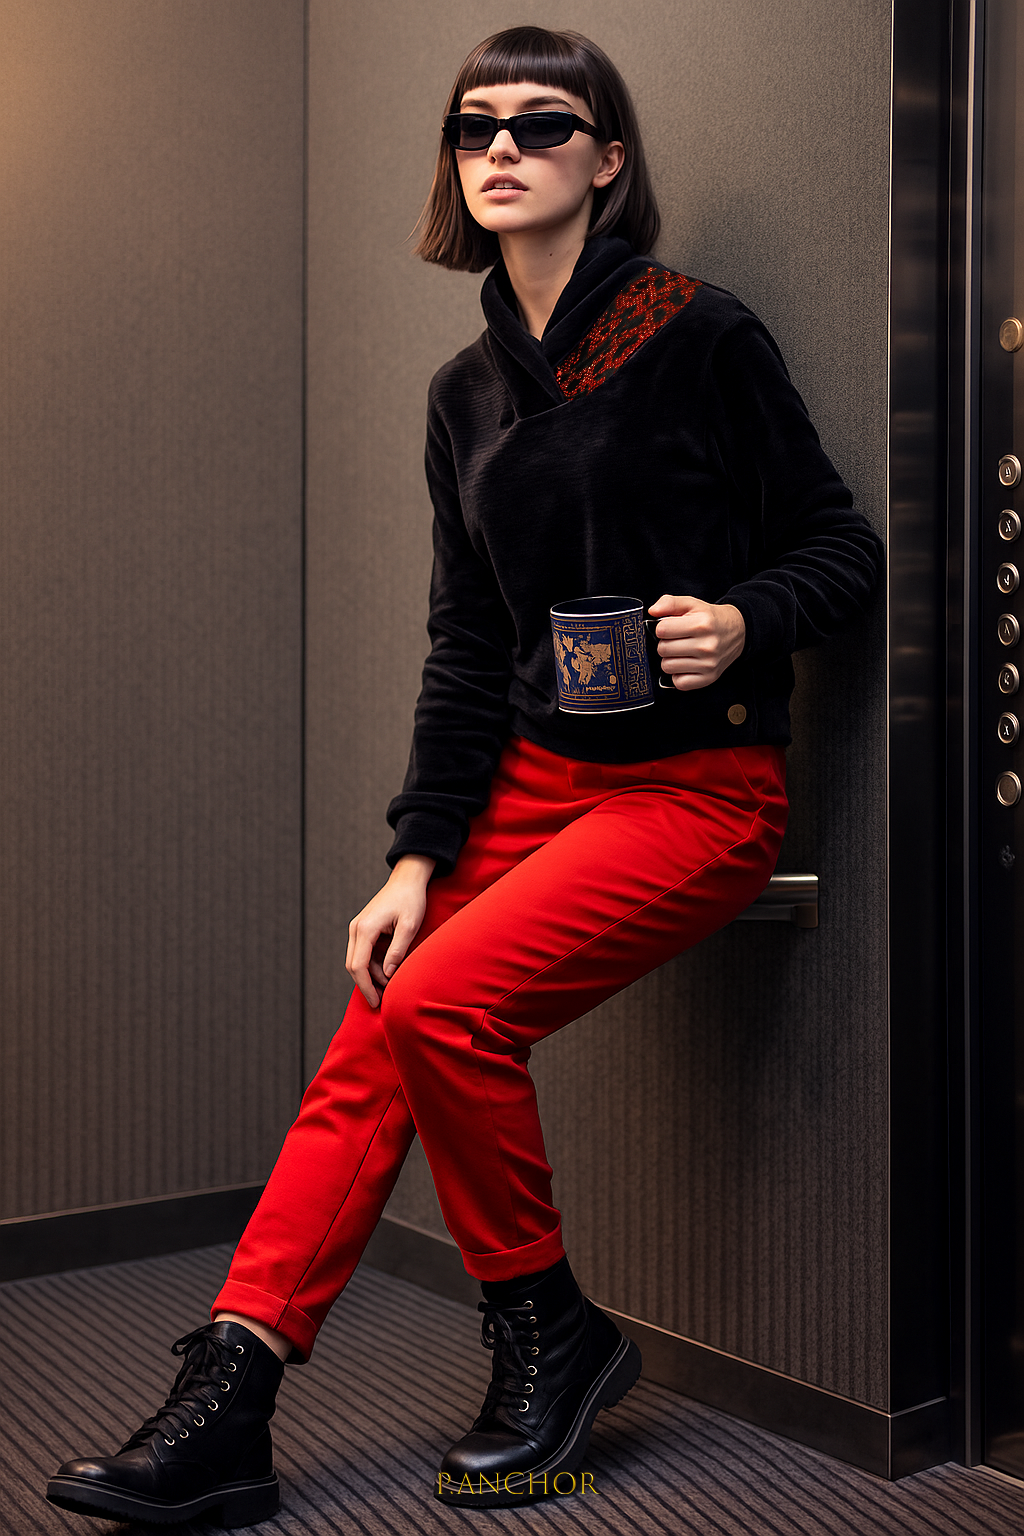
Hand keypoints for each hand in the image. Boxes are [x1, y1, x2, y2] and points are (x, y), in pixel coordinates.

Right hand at [346, 854, 435, 1008]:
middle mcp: (356, 928)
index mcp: (365, 928)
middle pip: (353, 966)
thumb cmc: (410, 899)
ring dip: (371, 976)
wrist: (407, 879)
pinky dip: (373, 965)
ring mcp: (357, 928)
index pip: (359, 966)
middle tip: (381, 1001)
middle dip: (366, 985)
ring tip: (390, 986)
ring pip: (357, 961)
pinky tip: (387, 973)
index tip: (376, 1002)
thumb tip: (387, 976)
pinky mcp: (363, 928)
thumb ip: (397, 951)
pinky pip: (364, 953)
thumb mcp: (409, 926)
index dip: (366, 987)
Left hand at [648, 594, 745, 690]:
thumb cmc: (710, 619)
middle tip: (676, 640)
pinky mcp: (709, 678)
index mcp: (701, 624)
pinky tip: (686, 664)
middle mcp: (707, 646)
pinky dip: (678, 675)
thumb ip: (670, 603)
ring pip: (667, 667)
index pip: (662, 630)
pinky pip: (679, 683)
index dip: (662, 628)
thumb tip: (652, 611)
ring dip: (670, 659)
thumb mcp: (692, 604)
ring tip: (681, 652)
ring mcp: (708, 664)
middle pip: (663, 649)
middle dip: (665, 643)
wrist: (737, 631)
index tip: (670, 628)